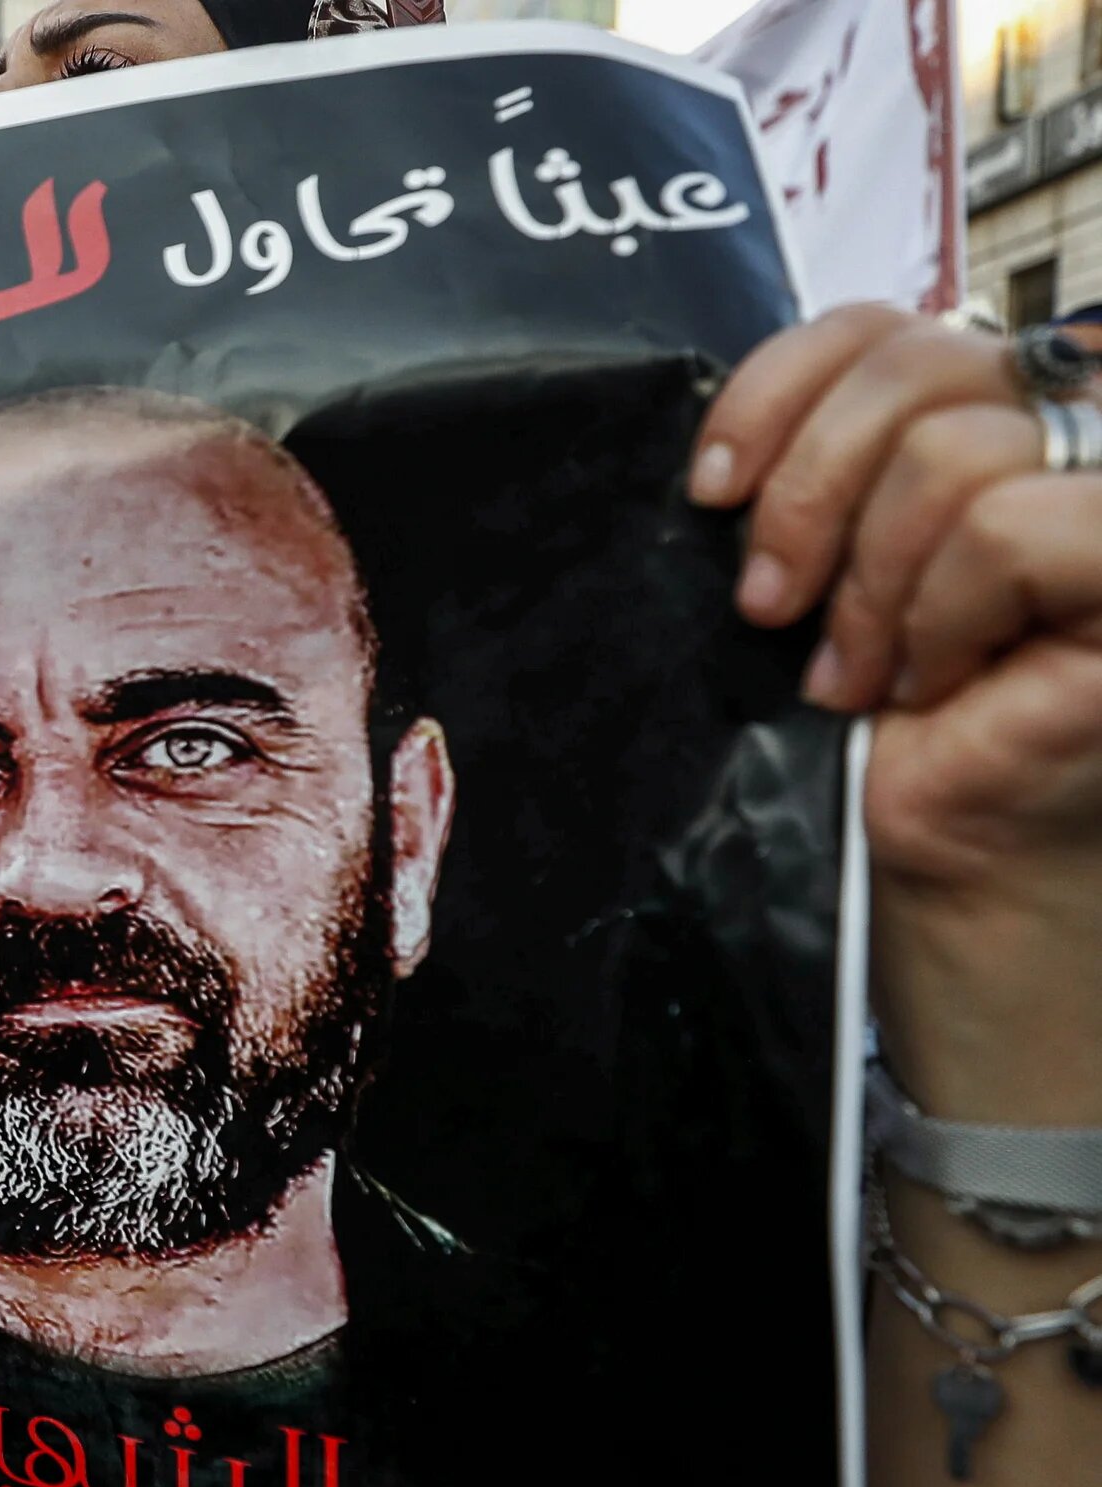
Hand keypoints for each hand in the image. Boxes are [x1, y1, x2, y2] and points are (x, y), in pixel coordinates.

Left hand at [692, 304, 1101, 1114]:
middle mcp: (1081, 438)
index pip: (889, 319)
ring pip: (960, 446)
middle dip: (812, 488)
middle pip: (923, 356)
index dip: (782, 383)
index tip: (709, 487)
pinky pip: (1013, 526)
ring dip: (870, 575)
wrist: (941, 878)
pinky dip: (940, 609)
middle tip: (771, 603)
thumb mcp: (826, 571)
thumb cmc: (880, 731)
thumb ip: (828, 465)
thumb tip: (734, 431)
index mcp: (999, 416)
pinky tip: (931, 686)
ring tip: (857, 667)